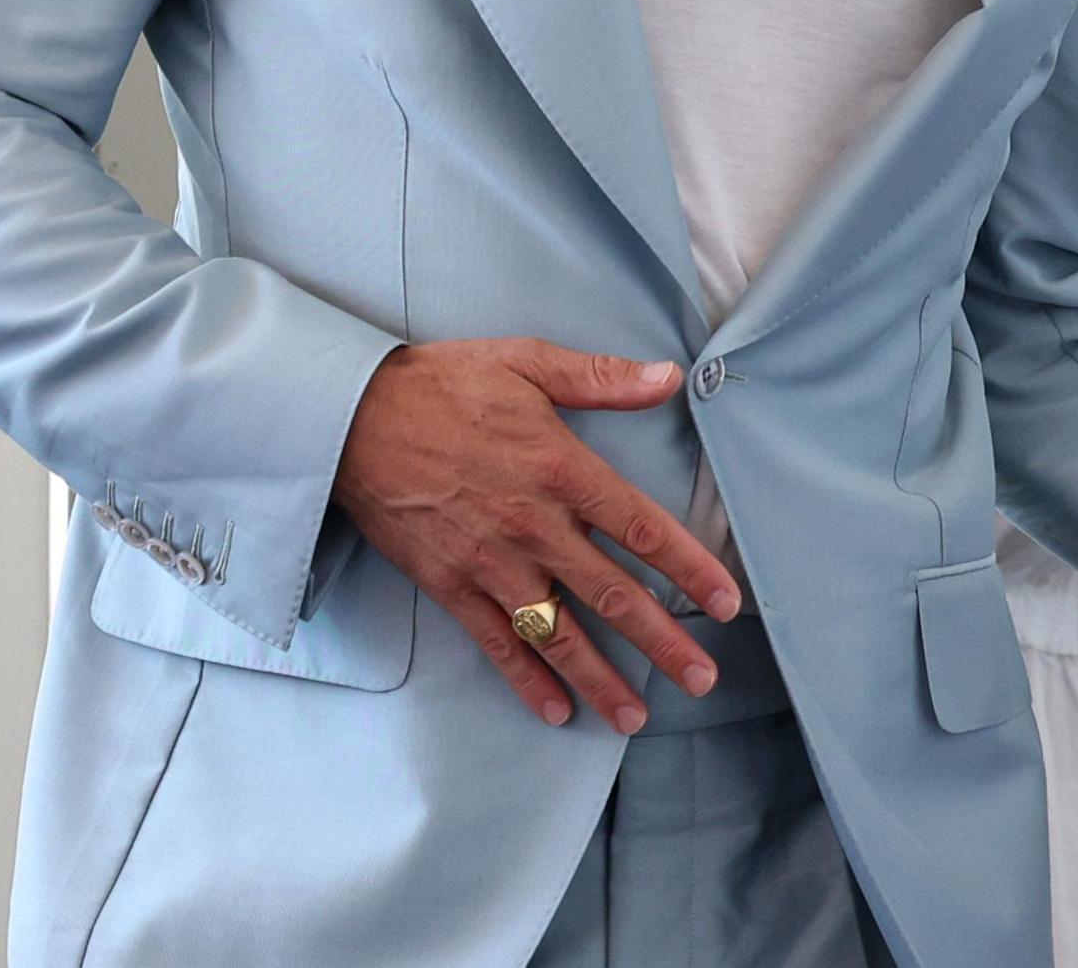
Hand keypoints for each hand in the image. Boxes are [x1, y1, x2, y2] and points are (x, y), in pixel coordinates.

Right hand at [332, 338, 738, 732]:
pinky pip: (496, 643)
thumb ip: (603, 377)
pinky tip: (557, 712)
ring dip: (601, 678)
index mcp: (562, 468)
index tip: (727, 603)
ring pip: (557, 632)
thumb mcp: (527, 361)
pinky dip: (527, 680)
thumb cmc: (443, 384)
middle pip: (610, 593)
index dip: (689, 568)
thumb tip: (670, 376)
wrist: (350, 416)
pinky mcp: (449, 585)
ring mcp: (490, 562)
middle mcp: (533, 525)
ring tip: (637, 716)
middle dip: (662, 641)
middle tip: (702, 678)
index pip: (641, 527)